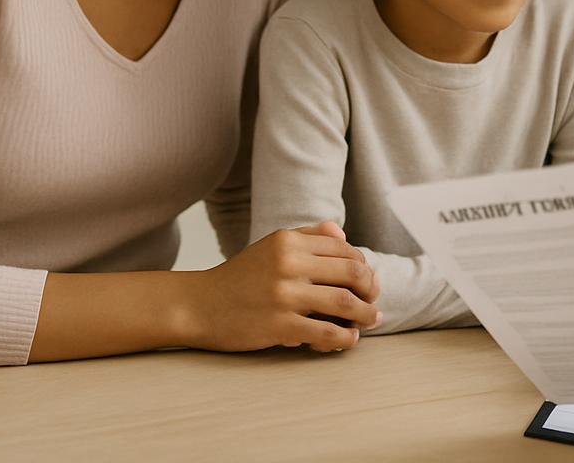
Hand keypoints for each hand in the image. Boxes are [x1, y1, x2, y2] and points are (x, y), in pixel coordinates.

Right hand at [180, 221, 381, 352]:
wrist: (198, 305)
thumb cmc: (239, 278)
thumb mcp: (271, 246)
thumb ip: (307, 236)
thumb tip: (342, 233)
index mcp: (289, 241)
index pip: (345, 250)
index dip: (363, 267)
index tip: (367, 281)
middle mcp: (289, 263)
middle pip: (352, 273)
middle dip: (371, 289)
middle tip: (374, 301)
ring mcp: (284, 295)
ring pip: (345, 303)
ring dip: (366, 315)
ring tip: (371, 320)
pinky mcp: (279, 325)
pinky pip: (326, 332)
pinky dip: (345, 338)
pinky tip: (348, 339)